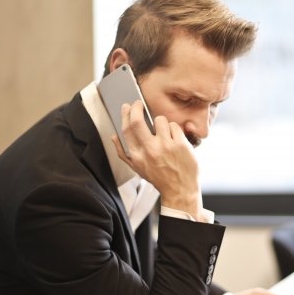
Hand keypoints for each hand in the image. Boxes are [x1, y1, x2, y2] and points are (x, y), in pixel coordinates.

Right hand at [112, 101, 203, 218]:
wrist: (180, 190)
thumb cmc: (159, 178)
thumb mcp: (137, 168)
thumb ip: (123, 153)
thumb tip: (113, 136)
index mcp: (136, 156)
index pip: (126, 129)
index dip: (125, 114)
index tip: (127, 107)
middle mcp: (149, 150)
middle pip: (137, 121)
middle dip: (137, 107)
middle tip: (139, 103)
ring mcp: (165, 146)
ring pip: (160, 120)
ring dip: (161, 122)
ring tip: (164, 132)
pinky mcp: (180, 144)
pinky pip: (174, 126)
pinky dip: (174, 129)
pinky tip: (175, 139)